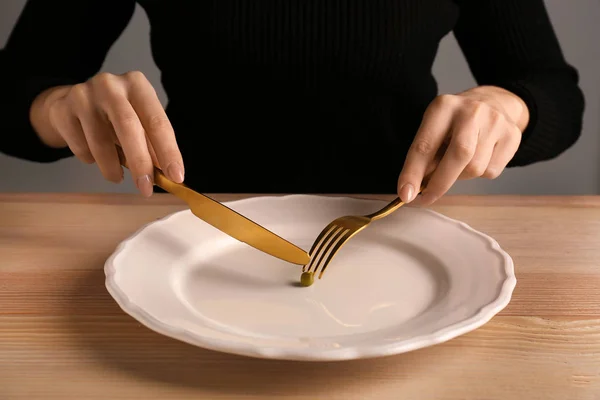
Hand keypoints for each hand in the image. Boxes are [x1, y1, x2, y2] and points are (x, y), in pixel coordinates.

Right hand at [30, 71, 182, 196]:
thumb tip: (169, 176)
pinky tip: (94, 155)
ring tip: (117, 177)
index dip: (168, 151)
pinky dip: (91, 159)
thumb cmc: (114, 117)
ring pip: (101, 142)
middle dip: (140, 163)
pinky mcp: (62, 110)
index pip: (157, 122)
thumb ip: (153, 146)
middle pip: (129, 128)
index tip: (176, 176)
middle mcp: (111, 85)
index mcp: (138, 85)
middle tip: (146, 188)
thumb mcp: (138, 123)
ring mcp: (84, 95)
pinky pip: (80, 146)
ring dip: (112, 168)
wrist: (69, 103)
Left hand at [397, 85, 528, 205]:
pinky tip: (479, 157)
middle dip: (440, 183)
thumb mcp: (434, 129)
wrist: (494, 102)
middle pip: (458, 155)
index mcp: (443, 106)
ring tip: (459, 164)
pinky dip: (480, 173)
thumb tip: (414, 190)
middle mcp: (471, 111)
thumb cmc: (455, 123)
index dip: (413, 173)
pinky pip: (491, 171)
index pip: (425, 145)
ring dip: (461, 176)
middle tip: (426, 198)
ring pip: (475, 168)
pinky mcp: (512, 135)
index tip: (405, 195)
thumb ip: (425, 157)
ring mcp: (495, 122)